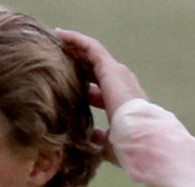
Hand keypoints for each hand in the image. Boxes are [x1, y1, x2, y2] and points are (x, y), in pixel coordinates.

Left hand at [56, 28, 147, 163]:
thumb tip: (89, 137)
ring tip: (55, 39)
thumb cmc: (127, 144)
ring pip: (91, 53)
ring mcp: (116, 73)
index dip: (82, 85)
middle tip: (55, 56)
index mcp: (120, 101)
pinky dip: (75, 40)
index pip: (98, 88)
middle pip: (94, 68)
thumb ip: (98, 136)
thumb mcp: (108, 142)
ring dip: (74, 46)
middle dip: (76, 62)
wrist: (138, 137)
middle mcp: (119, 83)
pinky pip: (90, 47)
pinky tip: (60, 34)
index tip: (64, 83)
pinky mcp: (110, 67)